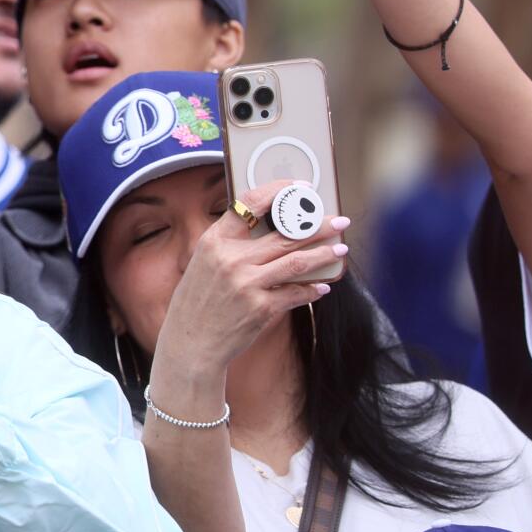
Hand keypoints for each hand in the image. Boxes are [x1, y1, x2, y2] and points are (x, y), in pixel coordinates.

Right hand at [148, 180, 348, 405]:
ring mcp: (247, 283)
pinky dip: (312, 289)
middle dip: (319, 225)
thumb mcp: (203, 264)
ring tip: (341, 249)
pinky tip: (321, 286)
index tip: (299, 189)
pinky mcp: (261, 307)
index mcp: (214, 241)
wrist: (190, 342)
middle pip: (285, 234)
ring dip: (325, 254)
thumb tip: (269, 230)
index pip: (249, 203)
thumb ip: (231, 246)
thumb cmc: (198, 301)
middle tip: (339, 221)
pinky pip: (296, 293)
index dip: (278, 191)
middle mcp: (231, 259)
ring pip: (298, 261)